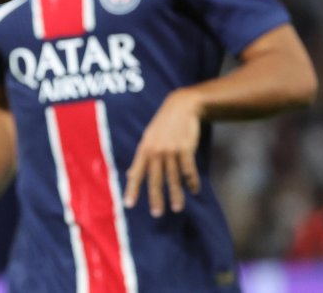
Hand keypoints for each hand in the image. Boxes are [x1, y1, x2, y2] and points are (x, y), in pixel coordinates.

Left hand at [123, 89, 202, 216]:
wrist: (181, 107)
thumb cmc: (162, 125)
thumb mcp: (147, 138)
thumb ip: (140, 158)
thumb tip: (128, 175)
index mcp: (144, 150)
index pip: (136, 173)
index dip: (132, 189)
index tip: (129, 204)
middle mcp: (156, 152)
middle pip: (155, 179)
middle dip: (155, 197)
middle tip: (156, 214)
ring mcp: (171, 150)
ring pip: (173, 177)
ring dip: (176, 194)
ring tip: (177, 208)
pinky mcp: (185, 148)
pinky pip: (188, 170)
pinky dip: (192, 181)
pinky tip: (194, 190)